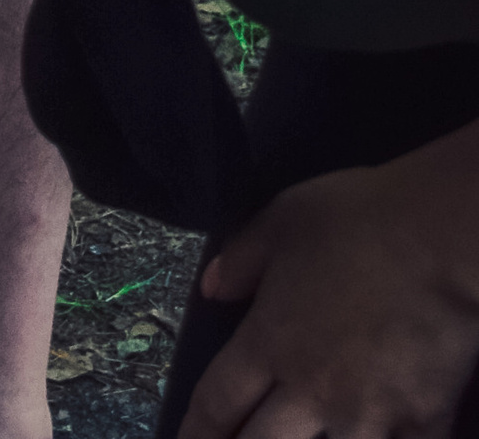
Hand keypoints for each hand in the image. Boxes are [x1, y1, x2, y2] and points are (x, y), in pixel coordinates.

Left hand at [187, 126, 478, 438]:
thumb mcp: (282, 219)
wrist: (440, 241)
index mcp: (270, 342)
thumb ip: (242, 259)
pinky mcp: (422, 422)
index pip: (218, 401)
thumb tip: (208, 290)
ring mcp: (367, 414)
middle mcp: (311, 391)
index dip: (196, 429)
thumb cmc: (357, 221)